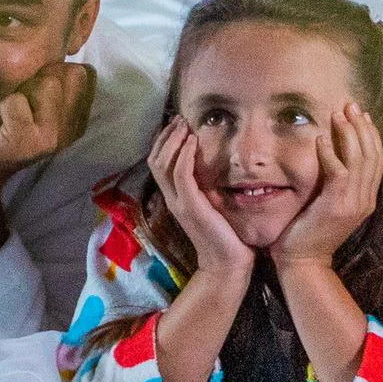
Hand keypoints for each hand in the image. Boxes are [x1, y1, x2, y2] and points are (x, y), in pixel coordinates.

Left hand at [0, 60, 94, 196]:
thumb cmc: (1, 128)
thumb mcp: (35, 104)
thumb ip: (52, 81)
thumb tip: (54, 42)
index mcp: (78, 119)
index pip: (84, 73)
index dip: (57, 71)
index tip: (35, 89)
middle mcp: (71, 130)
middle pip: (67, 73)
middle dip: (38, 78)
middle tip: (19, 101)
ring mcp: (50, 138)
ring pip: (47, 84)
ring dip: (20, 90)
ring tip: (9, 110)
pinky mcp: (25, 143)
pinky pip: (16, 102)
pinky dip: (2, 105)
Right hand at [151, 118, 255, 282]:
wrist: (227, 263)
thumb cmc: (225, 236)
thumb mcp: (213, 206)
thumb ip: (207, 188)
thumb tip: (214, 167)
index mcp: (175, 197)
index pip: (158, 164)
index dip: (164, 142)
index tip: (178, 125)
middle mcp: (171, 198)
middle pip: (155, 160)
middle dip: (166, 136)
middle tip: (179, 118)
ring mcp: (179, 202)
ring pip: (163, 164)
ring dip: (173, 140)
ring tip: (184, 125)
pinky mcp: (191, 205)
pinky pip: (181, 174)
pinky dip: (184, 155)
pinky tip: (193, 142)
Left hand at [276, 101, 382, 268]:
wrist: (304, 262)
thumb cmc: (310, 233)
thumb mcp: (328, 204)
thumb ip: (335, 184)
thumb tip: (331, 157)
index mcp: (367, 198)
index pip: (377, 160)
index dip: (372, 135)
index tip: (363, 114)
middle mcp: (366, 199)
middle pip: (373, 155)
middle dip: (363, 127)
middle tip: (351, 105)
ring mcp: (354, 203)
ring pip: (360, 160)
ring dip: (349, 134)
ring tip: (338, 114)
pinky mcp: (337, 206)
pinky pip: (338, 173)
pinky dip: (331, 153)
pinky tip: (320, 139)